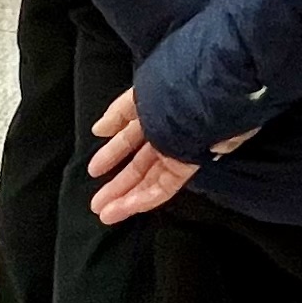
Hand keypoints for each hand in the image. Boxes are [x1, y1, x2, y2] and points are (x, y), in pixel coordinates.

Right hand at [86, 90, 253, 225]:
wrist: (208, 91)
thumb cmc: (173, 89)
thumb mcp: (138, 97)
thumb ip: (118, 114)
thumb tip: (98, 130)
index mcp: (154, 114)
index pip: (129, 140)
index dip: (111, 155)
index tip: (93, 171)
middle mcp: (166, 134)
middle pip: (139, 165)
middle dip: (117, 184)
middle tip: (96, 202)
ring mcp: (179, 150)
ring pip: (150, 179)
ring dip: (127, 197)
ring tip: (105, 213)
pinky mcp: (191, 164)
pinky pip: (166, 185)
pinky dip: (145, 198)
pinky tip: (126, 208)